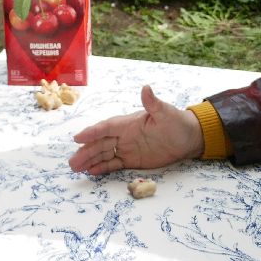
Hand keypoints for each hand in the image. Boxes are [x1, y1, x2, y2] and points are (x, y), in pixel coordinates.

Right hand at [68, 85, 203, 174]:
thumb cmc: (178, 122)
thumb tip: (146, 88)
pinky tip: (91, 172)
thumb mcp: (166, 113)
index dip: (92, 133)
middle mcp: (124, 135)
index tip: (78, 138)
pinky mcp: (132, 159)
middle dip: (86, 151)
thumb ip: (153, 104)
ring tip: (75, 167)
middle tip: (72, 162)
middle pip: (100, 143)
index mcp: (129, 123)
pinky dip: (102, 167)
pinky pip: (113, 164)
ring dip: (89, 160)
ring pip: (104, 154)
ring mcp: (127, 147)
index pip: (107, 127)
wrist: (189, 138)